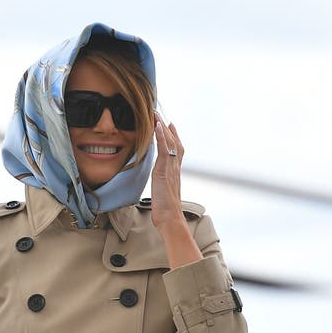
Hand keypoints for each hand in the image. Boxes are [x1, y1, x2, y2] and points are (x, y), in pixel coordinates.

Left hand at [150, 112, 185, 231]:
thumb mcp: (162, 193)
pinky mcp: (164, 171)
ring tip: (156, 114)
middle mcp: (175, 168)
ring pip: (169, 143)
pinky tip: (157, 126)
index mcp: (174, 172)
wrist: (170, 218)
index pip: (175, 149)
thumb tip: (158, 183)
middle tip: (161, 114)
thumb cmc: (166, 211)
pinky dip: (161, 137)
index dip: (173, 136)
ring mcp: (170, 169)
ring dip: (163, 127)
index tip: (169, 124)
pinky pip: (164, 150)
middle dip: (167, 127)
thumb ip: (161, 184)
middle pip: (174, 142)